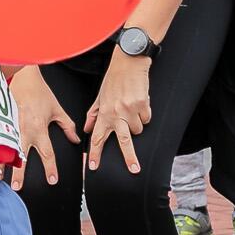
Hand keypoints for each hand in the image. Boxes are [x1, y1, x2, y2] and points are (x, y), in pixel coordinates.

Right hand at [10, 66, 80, 189]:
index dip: (50, 168)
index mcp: (39, 129)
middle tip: (18, 188)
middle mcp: (24, 131)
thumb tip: (76, 140)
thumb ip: (67, 126)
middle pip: (22, 157)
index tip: (52, 180)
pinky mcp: (0, 122)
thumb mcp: (57, 109)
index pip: (47, 153)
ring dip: (2, 165)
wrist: (21, 76)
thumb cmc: (39, 92)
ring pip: (6, 150)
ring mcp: (10, 127)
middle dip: (20, 174)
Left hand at [84, 51, 152, 174]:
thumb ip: (94, 114)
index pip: (98, 137)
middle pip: (123, 142)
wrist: (128, 63)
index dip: (95, 153)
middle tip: (134, 170)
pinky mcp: (143, 104)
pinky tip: (140, 103)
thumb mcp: (99, 97)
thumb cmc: (113, 80)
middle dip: (129, 158)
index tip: (92, 166)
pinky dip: (145, 114)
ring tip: (132, 110)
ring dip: (136, 124)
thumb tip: (88, 130)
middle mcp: (116, 113)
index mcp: (104, 113)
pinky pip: (147, 118)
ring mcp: (130, 109)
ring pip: (138, 130)